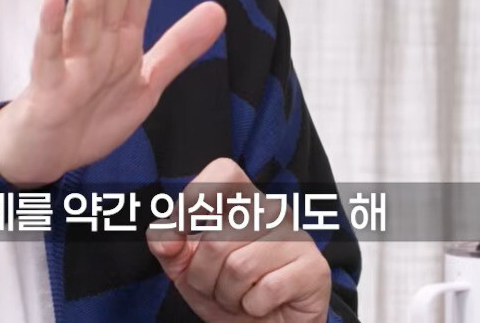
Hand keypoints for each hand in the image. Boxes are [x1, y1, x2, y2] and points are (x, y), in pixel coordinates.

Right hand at [0, 0, 226, 187]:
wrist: (42, 158)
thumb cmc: (88, 115)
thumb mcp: (146, 82)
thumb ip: (179, 47)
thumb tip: (219, 10)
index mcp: (120, 37)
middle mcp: (95, 40)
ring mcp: (70, 61)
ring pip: (83, 10)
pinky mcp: (49, 87)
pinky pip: (49, 54)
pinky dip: (51, 27)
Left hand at [147, 158, 333, 321]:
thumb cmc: (229, 290)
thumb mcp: (187, 267)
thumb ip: (167, 244)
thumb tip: (164, 237)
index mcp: (243, 201)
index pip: (224, 172)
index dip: (195, 198)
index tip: (178, 231)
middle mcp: (272, 211)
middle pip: (216, 239)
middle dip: (204, 277)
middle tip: (218, 287)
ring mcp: (297, 237)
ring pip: (239, 266)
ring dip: (228, 295)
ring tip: (239, 297)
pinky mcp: (314, 268)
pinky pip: (266, 290)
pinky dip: (254, 307)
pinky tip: (262, 305)